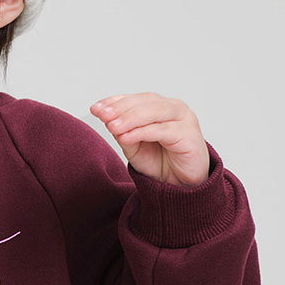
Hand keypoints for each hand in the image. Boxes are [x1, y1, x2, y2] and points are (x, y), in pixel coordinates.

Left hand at [89, 92, 210, 185]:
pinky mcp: (189, 135)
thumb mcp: (134, 147)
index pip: (135, 99)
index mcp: (160, 107)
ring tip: (111, 126)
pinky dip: (142, 132)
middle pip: (145, 103)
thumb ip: (123, 132)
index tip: (95, 108)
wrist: (181, 185)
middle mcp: (173, 109)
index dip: (115, 102)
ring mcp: (184, 120)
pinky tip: (126, 136)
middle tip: (102, 115)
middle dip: (121, 108)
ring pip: (154, 112)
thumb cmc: (160, 162)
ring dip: (130, 118)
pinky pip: (162, 131)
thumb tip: (108, 119)